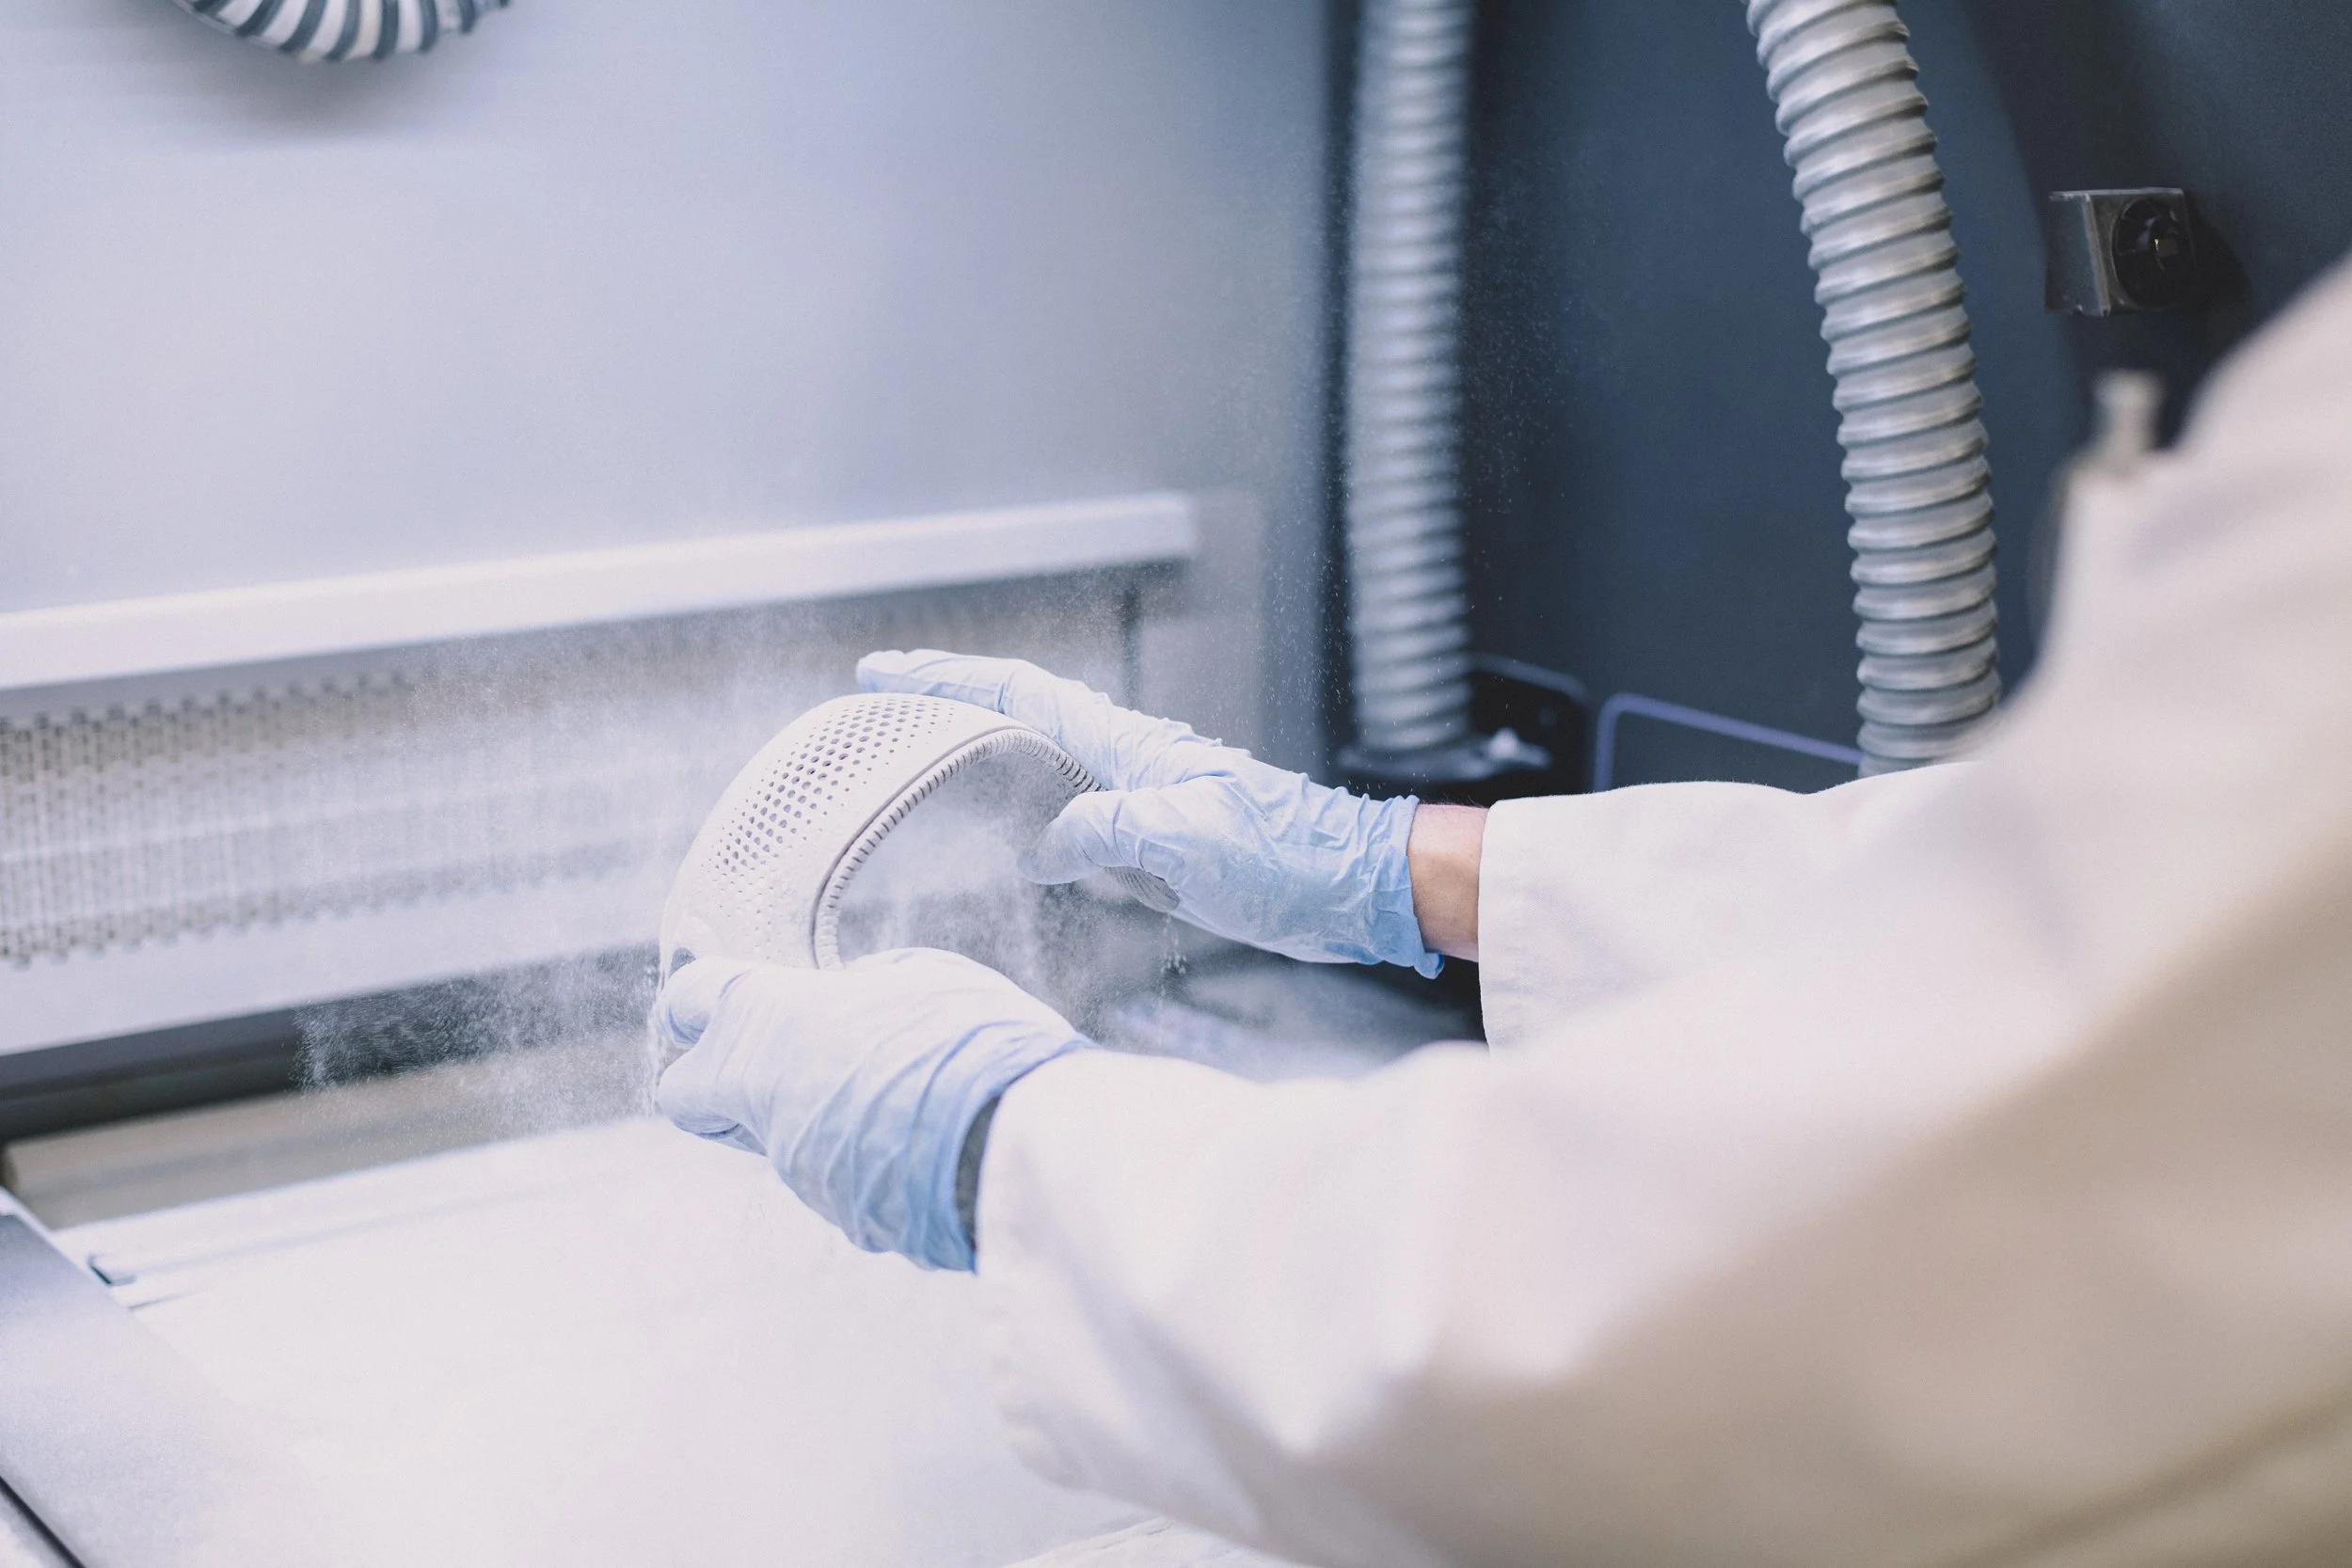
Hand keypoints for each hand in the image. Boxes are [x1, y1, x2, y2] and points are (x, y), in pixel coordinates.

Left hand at [651, 949, 1088, 1269]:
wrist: (1017, 1150)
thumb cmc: (973, 1041)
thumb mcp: (924, 976)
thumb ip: (867, 983)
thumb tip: (853, 993)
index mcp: (771, 1019)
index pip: (686, 1002)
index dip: (696, 1004)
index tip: (720, 1002)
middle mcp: (764, 1099)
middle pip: (689, 1094)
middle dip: (716, 1081)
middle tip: (781, 1059)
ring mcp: (799, 1168)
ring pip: (777, 1137)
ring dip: (822, 1114)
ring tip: (902, 1091)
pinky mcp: (846, 1219)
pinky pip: (838, 1174)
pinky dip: (870, 1155)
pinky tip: (930, 1136)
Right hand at [856, 650, 1439, 975]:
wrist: (1353, 886)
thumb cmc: (1286, 858)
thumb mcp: (1187, 839)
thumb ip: (1106, 830)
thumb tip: (1043, 847)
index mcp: (1130, 748)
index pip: (1023, 697)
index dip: (952, 680)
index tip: (888, 672)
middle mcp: (1128, 762)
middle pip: (1023, 718)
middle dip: (953, 705)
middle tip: (886, 708)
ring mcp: (1143, 798)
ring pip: (1044, 763)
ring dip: (984, 754)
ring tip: (925, 760)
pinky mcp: (1159, 841)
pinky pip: (1073, 815)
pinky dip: (1028, 812)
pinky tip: (1012, 838)